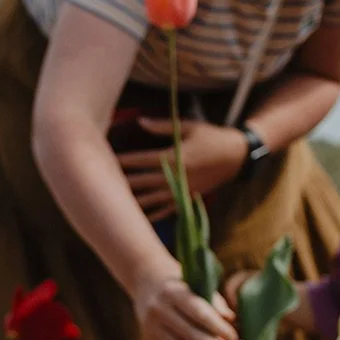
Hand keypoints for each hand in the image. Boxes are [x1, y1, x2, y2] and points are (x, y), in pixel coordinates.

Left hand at [119, 119, 247, 219]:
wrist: (237, 156)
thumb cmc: (212, 137)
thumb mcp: (189, 127)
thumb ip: (163, 126)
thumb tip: (140, 121)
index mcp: (175, 157)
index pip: (143, 160)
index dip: (124, 161)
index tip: (107, 159)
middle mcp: (177, 176)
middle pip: (143, 181)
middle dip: (123, 182)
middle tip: (102, 184)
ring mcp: (183, 190)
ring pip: (152, 199)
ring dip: (133, 201)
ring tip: (114, 204)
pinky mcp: (188, 198)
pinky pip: (167, 210)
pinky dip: (153, 215)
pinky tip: (139, 218)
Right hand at [133, 265, 241, 339]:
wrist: (145, 280)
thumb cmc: (181, 283)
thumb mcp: (197, 284)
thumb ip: (214, 302)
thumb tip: (231, 321)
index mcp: (174, 292)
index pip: (200, 313)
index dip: (218, 327)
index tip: (234, 337)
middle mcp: (160, 309)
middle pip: (192, 336)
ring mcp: (152, 324)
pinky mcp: (149, 336)